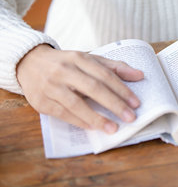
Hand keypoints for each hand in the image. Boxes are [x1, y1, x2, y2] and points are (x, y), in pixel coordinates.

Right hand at [16, 44, 143, 133]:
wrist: (29, 62)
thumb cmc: (66, 63)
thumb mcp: (89, 59)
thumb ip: (114, 67)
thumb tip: (140, 75)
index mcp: (79, 58)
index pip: (105, 75)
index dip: (122, 90)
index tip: (136, 103)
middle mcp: (65, 70)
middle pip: (93, 88)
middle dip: (114, 104)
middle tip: (130, 117)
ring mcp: (51, 86)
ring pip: (76, 103)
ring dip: (97, 117)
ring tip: (113, 128)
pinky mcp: (41, 101)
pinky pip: (63, 113)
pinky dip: (79, 121)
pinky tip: (93, 127)